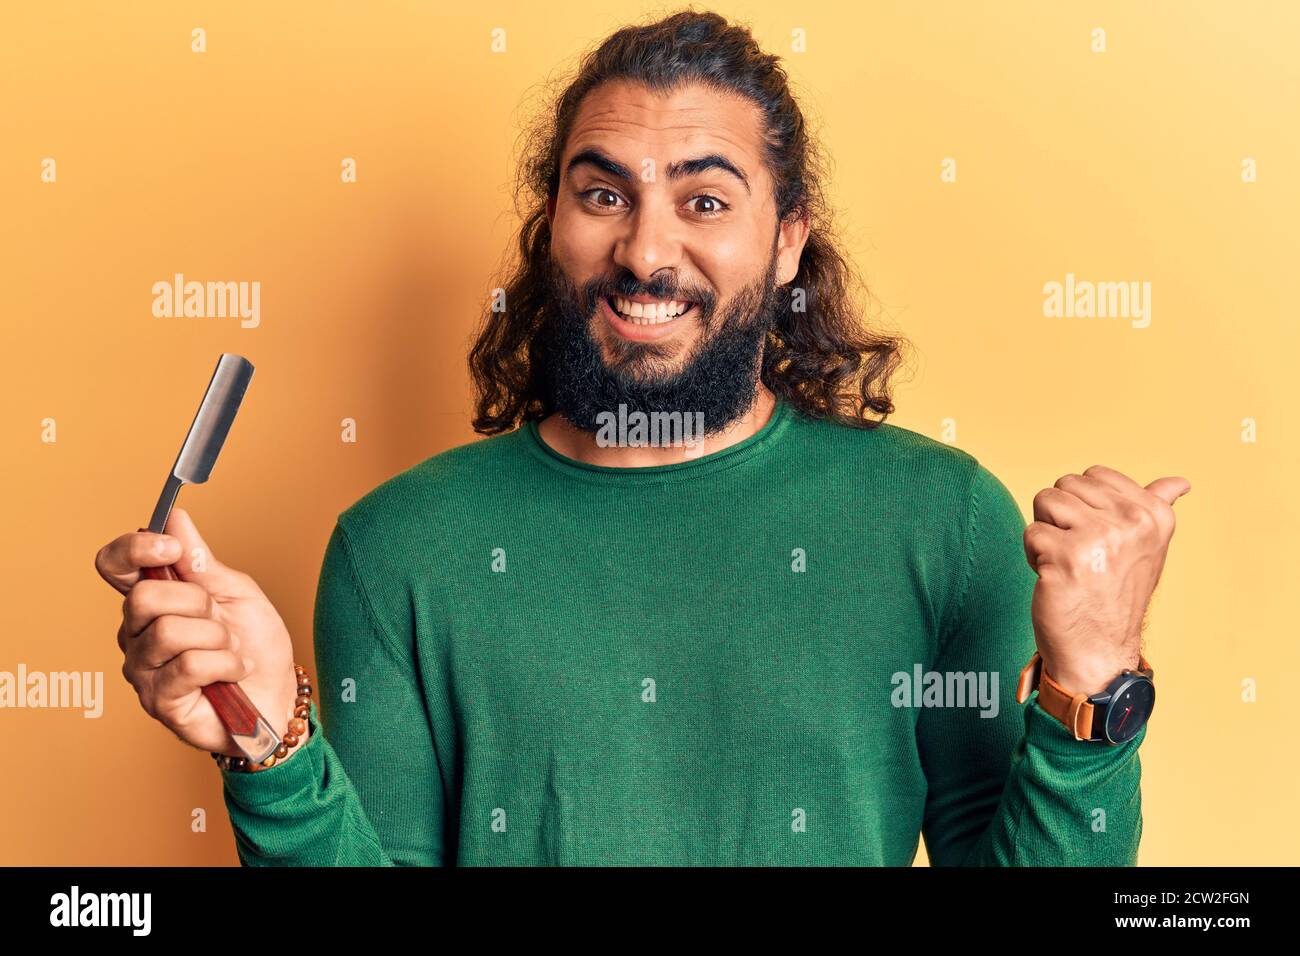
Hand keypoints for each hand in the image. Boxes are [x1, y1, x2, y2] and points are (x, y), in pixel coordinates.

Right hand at [94, 507, 302, 757]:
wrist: (278, 694)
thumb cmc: (256, 645)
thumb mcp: (236, 592)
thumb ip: (201, 560)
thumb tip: (174, 518)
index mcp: (153, 600)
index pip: (115, 565)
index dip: (135, 549)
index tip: (172, 548)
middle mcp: (137, 633)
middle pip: (143, 596)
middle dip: (198, 602)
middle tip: (221, 620)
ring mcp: (143, 670)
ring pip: (168, 632)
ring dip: (217, 638)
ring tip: (231, 650)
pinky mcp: (158, 701)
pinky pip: (188, 666)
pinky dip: (226, 664)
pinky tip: (234, 672)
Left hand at [1023, 465, 1189, 695]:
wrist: (1100, 650)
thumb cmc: (1117, 595)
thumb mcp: (1148, 548)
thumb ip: (1157, 508)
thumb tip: (1180, 482)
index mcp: (1154, 515)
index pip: (1095, 474)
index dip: (1083, 505)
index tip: (1098, 537)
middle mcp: (1132, 523)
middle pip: (1065, 485)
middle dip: (1061, 517)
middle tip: (1079, 553)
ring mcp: (1099, 539)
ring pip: (1044, 501)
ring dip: (1046, 533)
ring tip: (1065, 562)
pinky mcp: (1066, 557)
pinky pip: (1031, 532)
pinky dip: (1033, 555)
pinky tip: (1054, 578)